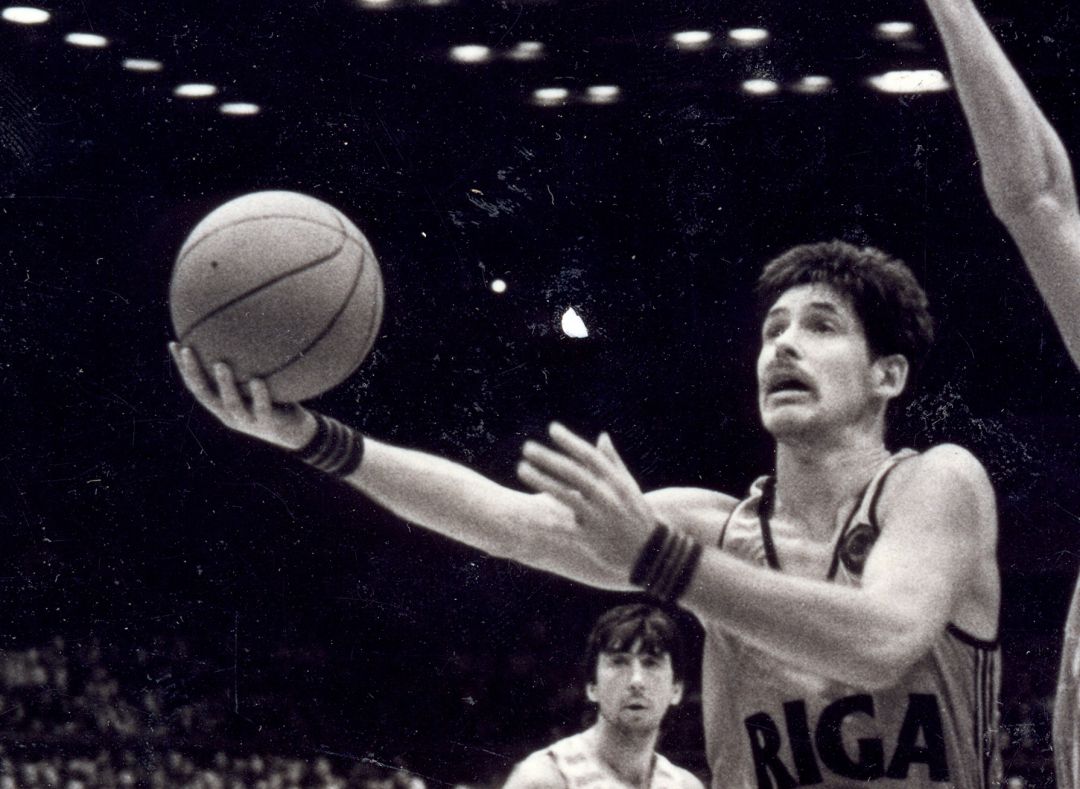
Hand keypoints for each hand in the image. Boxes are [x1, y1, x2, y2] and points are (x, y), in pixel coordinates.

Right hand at [169, 342, 315, 450]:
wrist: (295, 433)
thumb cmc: (275, 400)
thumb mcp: (258, 380)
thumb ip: (248, 364)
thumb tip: (245, 327)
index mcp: (221, 404)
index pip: (196, 384)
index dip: (183, 367)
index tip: (174, 343)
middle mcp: (229, 414)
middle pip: (204, 394)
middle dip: (193, 373)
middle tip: (187, 349)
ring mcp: (248, 421)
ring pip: (231, 404)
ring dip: (224, 384)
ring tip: (220, 364)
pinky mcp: (268, 425)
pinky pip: (262, 409)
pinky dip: (259, 395)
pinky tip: (258, 380)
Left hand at [517, 423, 654, 572]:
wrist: (650, 552)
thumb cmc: (637, 513)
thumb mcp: (628, 486)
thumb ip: (612, 460)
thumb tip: (601, 436)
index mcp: (615, 482)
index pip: (590, 456)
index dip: (571, 441)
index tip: (552, 428)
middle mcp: (606, 497)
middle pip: (573, 473)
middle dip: (548, 459)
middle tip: (527, 447)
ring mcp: (598, 517)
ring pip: (565, 496)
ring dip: (542, 481)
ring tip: (522, 469)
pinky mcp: (590, 538)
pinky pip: (565, 526)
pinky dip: (548, 518)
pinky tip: (530, 510)